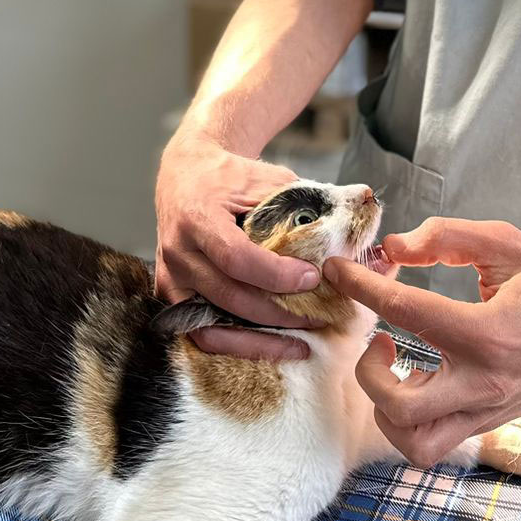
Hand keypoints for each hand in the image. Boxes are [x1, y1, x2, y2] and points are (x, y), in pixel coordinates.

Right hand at [154, 126, 322, 360]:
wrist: (185, 175)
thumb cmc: (228, 175)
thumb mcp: (264, 178)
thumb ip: (301, 203)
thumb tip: (350, 226)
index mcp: (198, 217)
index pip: (236, 258)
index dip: (276, 275)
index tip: (313, 278)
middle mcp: (179, 252)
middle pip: (230, 297)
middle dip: (279, 314)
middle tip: (319, 316)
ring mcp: (170, 279)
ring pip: (213, 326)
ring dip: (259, 341)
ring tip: (299, 343)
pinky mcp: (172, 296)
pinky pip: (203, 333)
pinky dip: (237, 344)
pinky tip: (269, 344)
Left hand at [322, 218, 520, 464]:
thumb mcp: (508, 244)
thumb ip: (448, 237)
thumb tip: (394, 249)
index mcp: (489, 333)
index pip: (405, 311)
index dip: (361, 287)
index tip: (338, 271)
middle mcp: (485, 383)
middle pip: (398, 406)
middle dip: (368, 371)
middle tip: (377, 337)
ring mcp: (486, 411)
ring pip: (414, 442)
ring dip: (386, 406)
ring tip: (395, 365)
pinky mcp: (488, 424)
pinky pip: (434, 441)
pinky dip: (409, 418)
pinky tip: (416, 378)